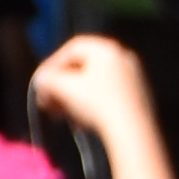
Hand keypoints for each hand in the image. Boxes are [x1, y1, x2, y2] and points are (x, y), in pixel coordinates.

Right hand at [27, 33, 163, 151]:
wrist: (131, 131)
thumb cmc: (97, 103)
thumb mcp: (64, 89)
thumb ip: (48, 80)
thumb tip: (40, 80)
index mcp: (107, 49)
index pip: (72, 48)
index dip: (51, 63)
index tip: (40, 82)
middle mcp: (122, 57)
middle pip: (83, 66)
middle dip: (61, 85)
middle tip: (48, 102)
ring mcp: (133, 77)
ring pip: (94, 82)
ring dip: (73, 97)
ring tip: (62, 115)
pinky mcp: (138, 96)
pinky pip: (107, 94)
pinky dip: (90, 104)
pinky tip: (82, 121)